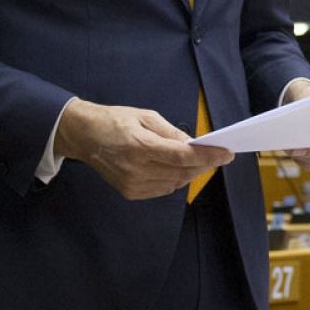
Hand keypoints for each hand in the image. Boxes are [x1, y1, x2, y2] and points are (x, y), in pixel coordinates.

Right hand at [55, 100, 232, 199]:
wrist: (84, 136)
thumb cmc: (115, 120)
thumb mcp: (146, 117)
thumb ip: (171, 132)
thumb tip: (194, 144)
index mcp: (139, 145)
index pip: (181, 156)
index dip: (207, 156)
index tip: (226, 153)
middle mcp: (135, 168)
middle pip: (181, 172)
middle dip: (204, 164)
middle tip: (218, 155)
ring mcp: (132, 183)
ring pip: (175, 183)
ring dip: (191, 172)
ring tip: (200, 161)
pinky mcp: (130, 192)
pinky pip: (162, 189)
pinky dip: (175, 180)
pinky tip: (178, 169)